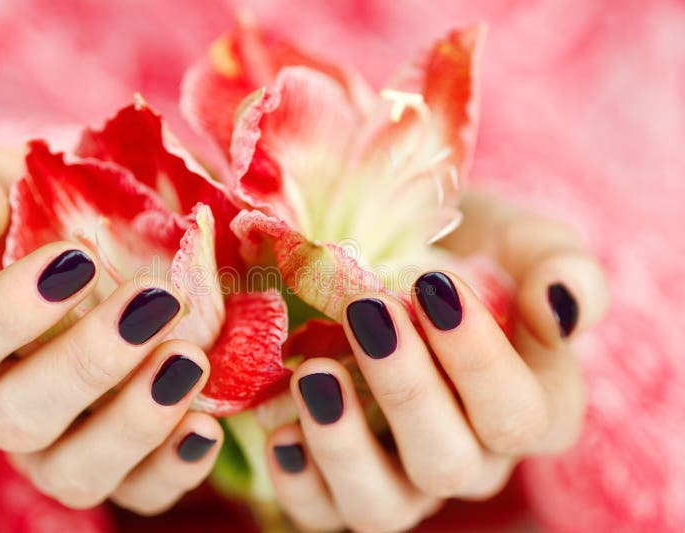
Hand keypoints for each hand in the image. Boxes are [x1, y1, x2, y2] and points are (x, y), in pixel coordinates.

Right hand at [0, 149, 222, 513]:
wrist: (103, 257)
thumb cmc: (44, 218)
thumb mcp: (4, 182)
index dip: (6, 311)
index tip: (79, 258)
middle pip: (16, 416)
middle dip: (87, 362)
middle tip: (156, 303)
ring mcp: (48, 448)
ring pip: (72, 471)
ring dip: (133, 422)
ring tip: (188, 362)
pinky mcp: (111, 468)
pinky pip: (134, 494)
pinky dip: (170, 468)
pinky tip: (205, 426)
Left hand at [264, 192, 608, 531]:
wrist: (410, 259)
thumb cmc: (474, 253)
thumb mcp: (522, 243)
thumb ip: (558, 268)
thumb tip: (561, 305)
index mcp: (533, 410)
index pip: (519, 414)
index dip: (478, 361)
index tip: (434, 288)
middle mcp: (473, 459)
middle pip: (448, 463)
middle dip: (405, 390)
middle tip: (367, 313)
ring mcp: (406, 480)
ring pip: (384, 507)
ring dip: (345, 447)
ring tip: (314, 376)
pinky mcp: (344, 485)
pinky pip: (325, 514)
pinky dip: (301, 484)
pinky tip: (281, 431)